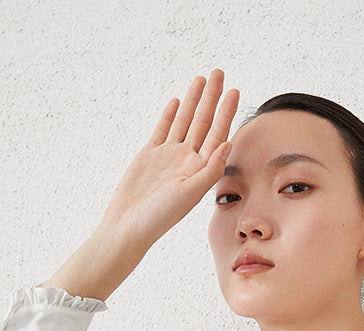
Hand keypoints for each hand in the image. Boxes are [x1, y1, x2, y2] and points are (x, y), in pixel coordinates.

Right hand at [102, 69, 239, 247]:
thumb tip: (228, 144)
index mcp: (200, 170)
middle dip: (212, 98)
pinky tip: (178, 101)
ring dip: (194, 101)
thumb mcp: (189, 193)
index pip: (217, 134)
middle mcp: (187, 161)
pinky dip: (170, 115)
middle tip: (219, 72)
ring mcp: (169, 157)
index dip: (226, 113)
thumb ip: (210, 170)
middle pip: (203, 122)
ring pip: (184, 122)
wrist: (129, 224)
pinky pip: (163, 130)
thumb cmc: (161, 216)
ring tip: (202, 79)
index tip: (234, 91)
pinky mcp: (150, 155)